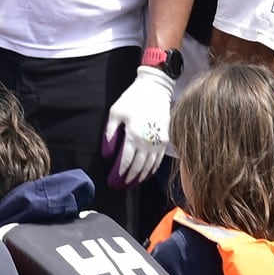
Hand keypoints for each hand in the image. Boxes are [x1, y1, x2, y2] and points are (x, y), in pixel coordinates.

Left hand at [101, 64, 174, 186]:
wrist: (155, 89)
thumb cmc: (133, 99)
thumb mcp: (115, 113)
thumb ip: (109, 134)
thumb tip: (107, 154)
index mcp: (134, 136)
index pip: (127, 161)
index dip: (121, 173)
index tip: (115, 180)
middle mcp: (148, 142)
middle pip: (139, 166)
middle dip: (130, 178)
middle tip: (123, 185)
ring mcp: (159, 141)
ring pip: (150, 165)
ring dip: (142, 176)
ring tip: (134, 182)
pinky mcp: (166, 138)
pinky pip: (159, 159)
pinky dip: (153, 168)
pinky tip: (147, 172)